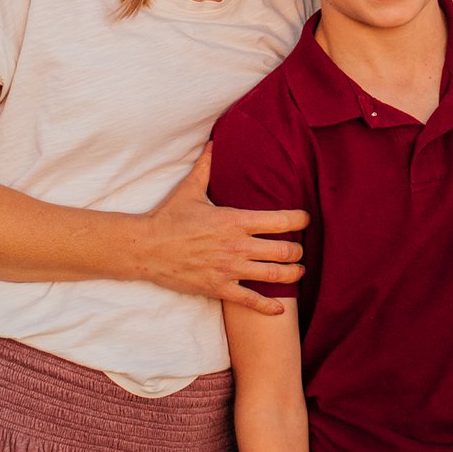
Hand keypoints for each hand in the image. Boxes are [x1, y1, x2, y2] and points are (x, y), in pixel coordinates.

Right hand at [139, 143, 308, 314]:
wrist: (146, 248)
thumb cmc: (169, 217)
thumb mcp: (190, 189)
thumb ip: (207, 166)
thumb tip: (214, 142)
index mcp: (235, 220)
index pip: (280, 220)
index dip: (299, 220)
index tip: (305, 219)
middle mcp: (237, 246)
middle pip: (284, 251)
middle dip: (297, 251)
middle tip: (298, 249)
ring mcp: (230, 269)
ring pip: (274, 276)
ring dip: (292, 275)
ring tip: (297, 271)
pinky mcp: (219, 288)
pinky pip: (251, 301)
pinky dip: (269, 307)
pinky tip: (279, 309)